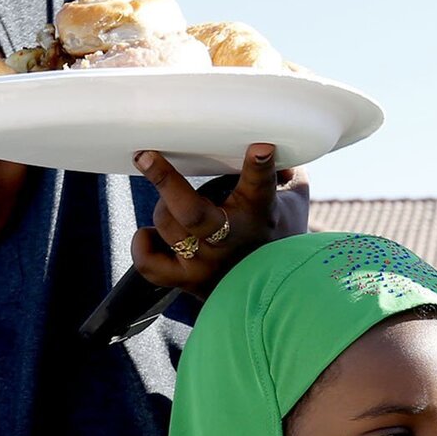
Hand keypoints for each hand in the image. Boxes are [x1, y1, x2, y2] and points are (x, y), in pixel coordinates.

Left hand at [130, 145, 297, 295]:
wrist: (278, 294)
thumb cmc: (281, 238)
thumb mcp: (293, 201)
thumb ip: (282, 169)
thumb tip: (270, 141)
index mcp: (259, 212)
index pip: (261, 185)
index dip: (259, 165)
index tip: (260, 147)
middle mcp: (229, 239)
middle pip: (192, 212)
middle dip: (166, 181)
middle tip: (146, 156)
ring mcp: (206, 263)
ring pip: (168, 226)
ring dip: (163, 208)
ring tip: (172, 203)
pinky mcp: (188, 281)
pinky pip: (150, 265)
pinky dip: (143, 245)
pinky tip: (149, 235)